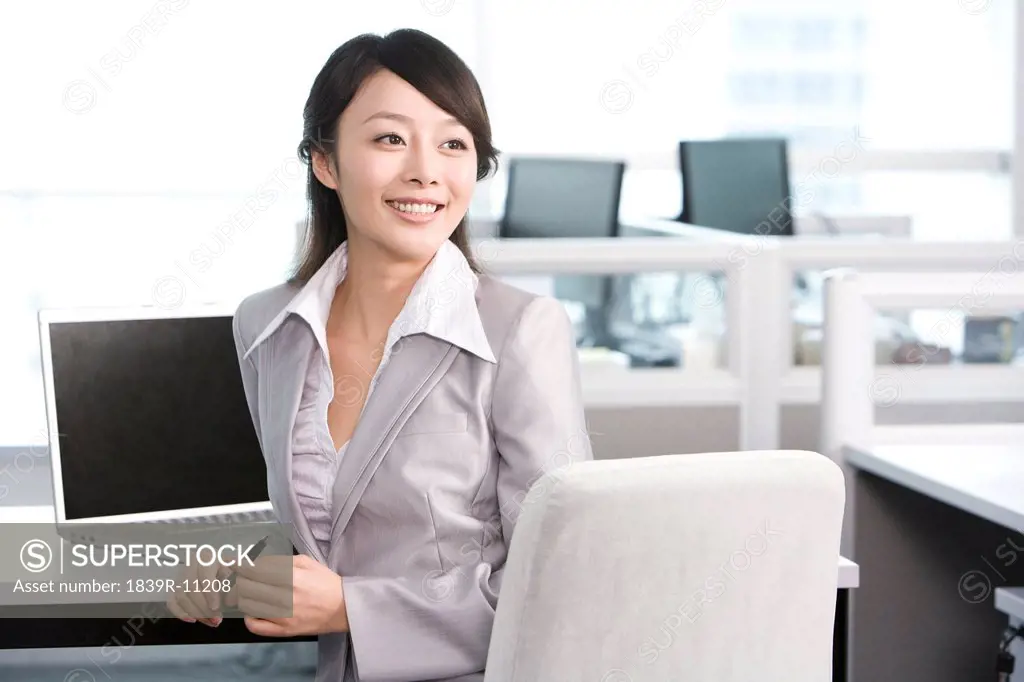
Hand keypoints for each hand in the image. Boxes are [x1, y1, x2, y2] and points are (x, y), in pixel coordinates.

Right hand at [165, 554, 232, 627]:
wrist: (222, 571)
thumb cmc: (230, 571)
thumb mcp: (235, 572)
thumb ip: (234, 583)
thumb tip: (230, 599)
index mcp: (207, 557)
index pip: (204, 575)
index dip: (209, 593)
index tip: (216, 607)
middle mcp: (191, 564)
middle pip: (191, 587)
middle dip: (203, 607)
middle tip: (216, 619)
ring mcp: (180, 576)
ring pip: (181, 596)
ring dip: (195, 612)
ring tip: (211, 622)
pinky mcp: (174, 589)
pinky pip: (172, 602)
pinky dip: (180, 613)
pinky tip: (192, 620)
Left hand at [234, 554, 348, 636]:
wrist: (344, 607)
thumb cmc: (327, 583)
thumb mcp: (308, 562)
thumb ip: (283, 561)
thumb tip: (261, 563)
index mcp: (290, 577)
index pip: (254, 570)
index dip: (240, 566)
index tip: (233, 563)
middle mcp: (283, 597)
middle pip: (247, 587)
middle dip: (242, 580)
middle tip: (244, 577)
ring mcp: (282, 616)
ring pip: (249, 605)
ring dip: (245, 596)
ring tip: (251, 592)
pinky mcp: (283, 631)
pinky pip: (256, 627)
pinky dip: (249, 618)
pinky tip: (253, 611)